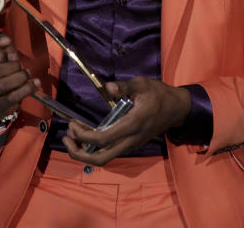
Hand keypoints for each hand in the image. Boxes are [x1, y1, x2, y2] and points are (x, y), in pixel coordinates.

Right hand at [0, 33, 39, 114]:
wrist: (1, 89)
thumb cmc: (0, 66)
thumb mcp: (0, 51)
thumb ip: (1, 42)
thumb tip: (4, 40)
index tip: (8, 55)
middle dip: (11, 66)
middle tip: (20, 65)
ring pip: (1, 86)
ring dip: (19, 77)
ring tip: (27, 73)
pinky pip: (11, 99)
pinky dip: (26, 90)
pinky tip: (34, 84)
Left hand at [62, 78, 190, 165]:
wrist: (176, 109)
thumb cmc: (158, 95)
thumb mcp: (142, 84)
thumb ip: (124, 86)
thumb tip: (108, 87)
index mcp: (132, 125)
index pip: (102, 139)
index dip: (83, 136)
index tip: (73, 125)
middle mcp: (130, 140)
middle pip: (101, 159)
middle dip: (79, 153)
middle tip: (67, 138)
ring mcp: (131, 145)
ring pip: (104, 158)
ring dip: (85, 152)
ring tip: (72, 137)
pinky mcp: (130, 145)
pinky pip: (109, 152)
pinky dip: (94, 148)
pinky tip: (86, 135)